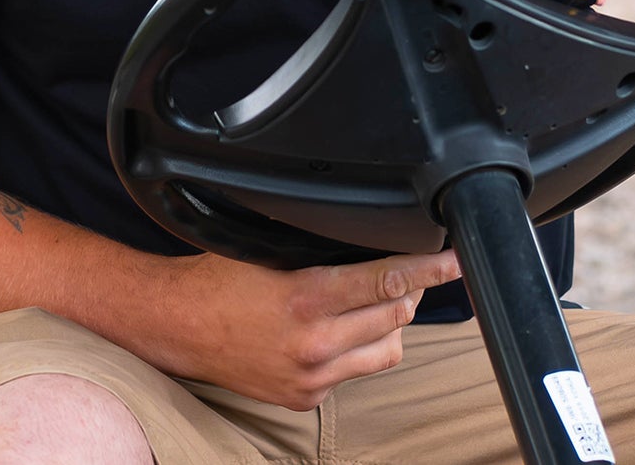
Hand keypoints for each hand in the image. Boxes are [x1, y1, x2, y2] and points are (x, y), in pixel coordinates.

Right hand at [161, 249, 460, 409]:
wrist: (181, 328)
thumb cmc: (220, 279)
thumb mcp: (270, 248)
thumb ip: (319, 246)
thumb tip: (366, 233)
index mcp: (306, 298)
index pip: (386, 282)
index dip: (427, 270)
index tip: (453, 260)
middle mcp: (314, 344)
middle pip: (394, 318)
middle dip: (411, 291)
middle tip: (411, 272)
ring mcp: (311, 377)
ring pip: (386, 351)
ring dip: (391, 325)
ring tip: (380, 303)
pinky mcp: (305, 400)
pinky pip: (354, 372)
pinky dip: (357, 350)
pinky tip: (341, 330)